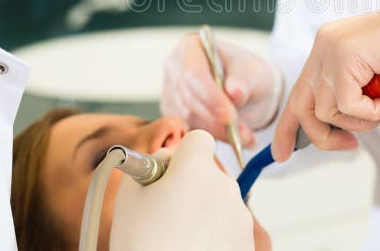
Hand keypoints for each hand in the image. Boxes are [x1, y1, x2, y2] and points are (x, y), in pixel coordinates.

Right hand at [110, 130, 254, 250]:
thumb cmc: (142, 244)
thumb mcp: (130, 196)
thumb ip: (152, 164)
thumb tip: (169, 157)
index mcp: (196, 169)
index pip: (199, 140)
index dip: (183, 155)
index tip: (171, 174)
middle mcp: (225, 186)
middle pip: (210, 173)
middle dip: (192, 186)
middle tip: (168, 212)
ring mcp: (240, 216)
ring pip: (221, 200)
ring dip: (205, 211)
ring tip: (179, 237)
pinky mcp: (248, 241)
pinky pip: (230, 226)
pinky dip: (216, 234)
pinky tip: (194, 247)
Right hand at [161, 34, 282, 147]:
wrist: (244, 89)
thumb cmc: (246, 73)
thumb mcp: (253, 72)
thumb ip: (244, 81)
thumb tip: (235, 93)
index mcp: (190, 48)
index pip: (193, 74)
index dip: (210, 97)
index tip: (230, 116)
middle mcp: (174, 68)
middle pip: (189, 100)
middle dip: (217, 121)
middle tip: (244, 135)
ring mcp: (170, 92)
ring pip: (190, 120)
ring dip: (219, 133)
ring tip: (247, 138)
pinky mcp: (173, 115)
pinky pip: (189, 132)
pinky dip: (213, 139)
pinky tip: (235, 142)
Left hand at [271, 0, 379, 160]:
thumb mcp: (375, 76)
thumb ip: (351, 91)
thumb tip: (331, 127)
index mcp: (328, 44)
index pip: (299, 91)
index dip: (289, 125)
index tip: (284, 153)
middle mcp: (324, 43)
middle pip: (302, 105)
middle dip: (320, 135)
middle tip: (349, 146)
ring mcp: (332, 47)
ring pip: (327, 111)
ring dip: (362, 120)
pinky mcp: (345, 56)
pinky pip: (348, 107)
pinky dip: (373, 112)